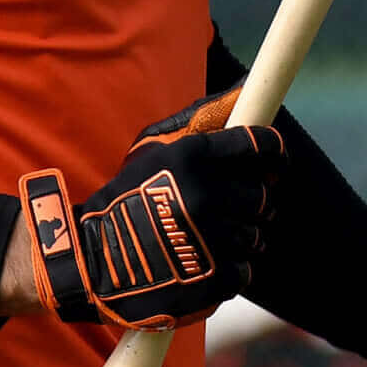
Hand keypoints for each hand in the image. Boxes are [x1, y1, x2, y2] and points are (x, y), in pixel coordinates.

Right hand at [21, 88, 282, 329]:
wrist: (92, 261)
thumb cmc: (129, 196)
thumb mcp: (155, 146)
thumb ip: (203, 118)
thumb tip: (247, 87)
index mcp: (192, 156)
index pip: (260, 145)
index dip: (274, 154)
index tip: (273, 164)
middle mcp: (203, 195)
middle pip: (262, 196)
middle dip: (248, 202)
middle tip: (225, 207)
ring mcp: (209, 240)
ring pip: (257, 235)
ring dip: (239, 237)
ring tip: (207, 238)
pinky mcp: (212, 279)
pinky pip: (246, 270)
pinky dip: (230, 269)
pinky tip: (203, 263)